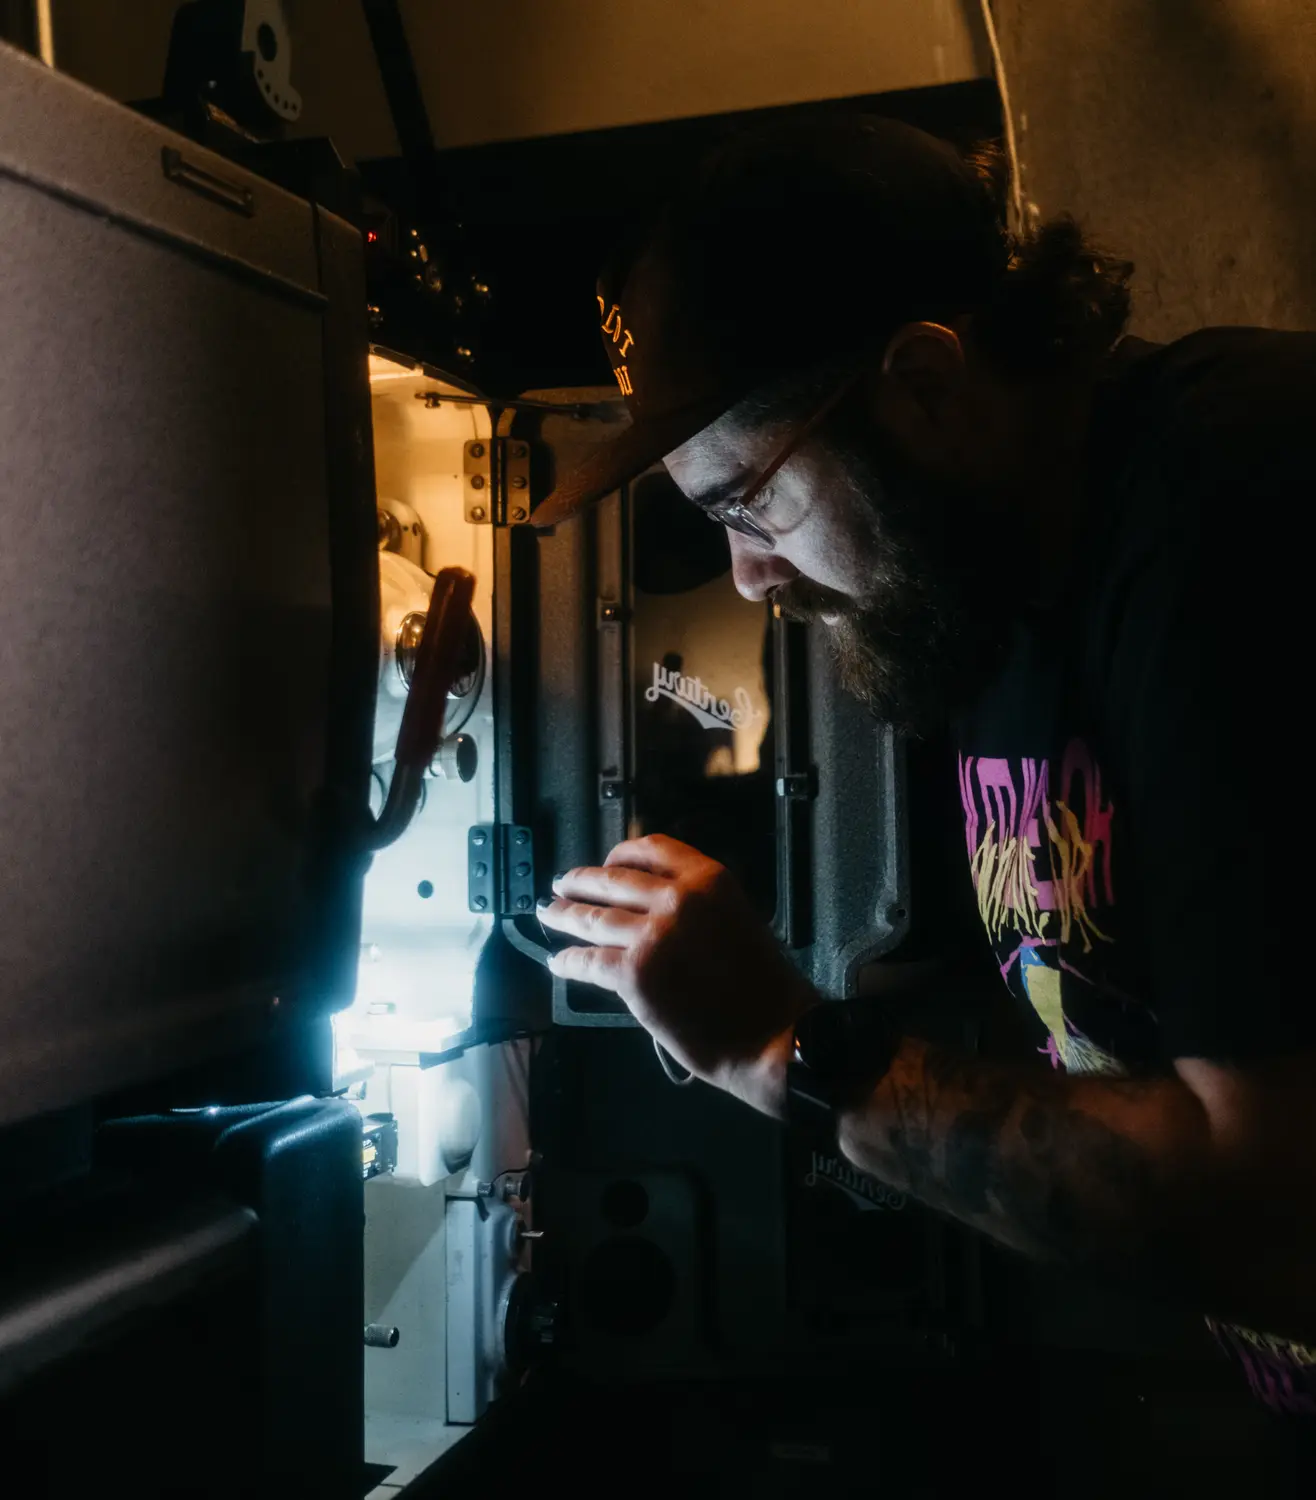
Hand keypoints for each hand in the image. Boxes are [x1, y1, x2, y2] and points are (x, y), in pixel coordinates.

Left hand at [538, 834, 817, 1116]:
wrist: (775, 1034)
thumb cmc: (765, 988)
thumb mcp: (737, 919)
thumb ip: (697, 905)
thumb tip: (649, 908)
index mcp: (709, 879)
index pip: (651, 849)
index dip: (619, 855)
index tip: (606, 863)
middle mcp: (679, 898)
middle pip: (613, 881)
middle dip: (579, 882)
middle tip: (560, 885)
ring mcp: (653, 935)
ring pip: (593, 918)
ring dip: (564, 916)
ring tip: (548, 914)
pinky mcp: (635, 974)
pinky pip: (589, 961)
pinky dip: (568, 962)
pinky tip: (559, 962)